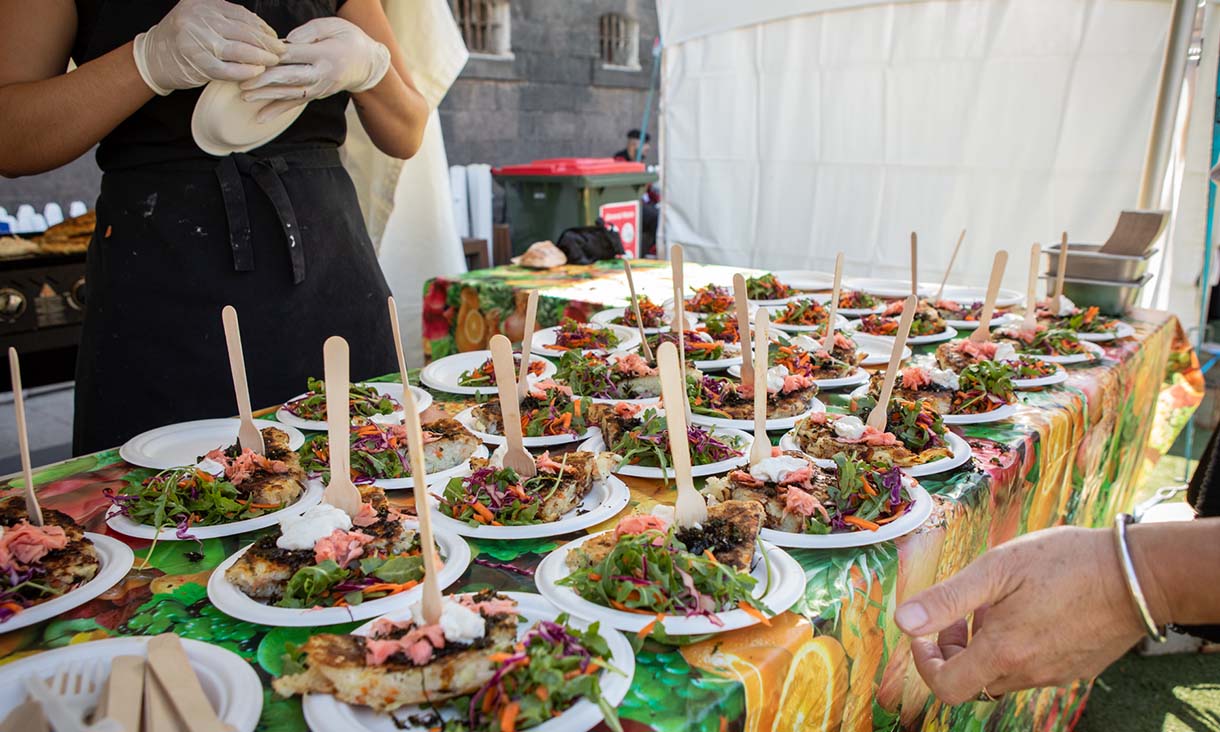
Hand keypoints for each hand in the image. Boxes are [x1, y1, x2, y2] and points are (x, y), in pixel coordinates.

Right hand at [133, 0, 284, 94]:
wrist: (154, 57)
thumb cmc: (185, 39)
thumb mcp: (202, 19)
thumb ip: (227, 21)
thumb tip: (264, 32)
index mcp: (204, 3)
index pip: (242, 15)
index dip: (263, 28)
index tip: (275, 37)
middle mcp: (199, 18)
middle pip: (244, 31)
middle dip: (267, 43)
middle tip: (281, 51)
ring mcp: (197, 39)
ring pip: (239, 49)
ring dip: (261, 57)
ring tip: (273, 61)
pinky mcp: (196, 62)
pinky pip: (227, 69)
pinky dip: (245, 71)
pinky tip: (257, 72)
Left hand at [238, 17, 390, 122]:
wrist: (369, 64)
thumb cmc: (349, 39)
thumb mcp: (334, 26)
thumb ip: (310, 31)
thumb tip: (286, 40)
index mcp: (327, 54)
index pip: (295, 54)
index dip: (273, 54)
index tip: (253, 54)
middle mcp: (323, 74)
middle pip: (290, 77)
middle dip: (265, 80)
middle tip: (243, 82)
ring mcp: (320, 88)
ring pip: (290, 93)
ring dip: (267, 96)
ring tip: (245, 96)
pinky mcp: (317, 95)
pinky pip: (295, 104)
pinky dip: (277, 111)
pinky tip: (260, 118)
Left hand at [894, 526, 1146, 703]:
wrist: (1138, 574)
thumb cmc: (1065, 563)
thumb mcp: (996, 569)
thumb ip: (948, 599)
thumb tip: (903, 622)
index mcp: (1004, 652)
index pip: (947, 687)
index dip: (926, 663)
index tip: (927, 631)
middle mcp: (1028, 673)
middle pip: (972, 680)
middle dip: (954, 648)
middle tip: (963, 610)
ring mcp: (1054, 674)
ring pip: (1002, 673)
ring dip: (986, 645)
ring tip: (999, 603)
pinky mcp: (1075, 668)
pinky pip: (1032, 667)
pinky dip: (1017, 646)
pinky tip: (1030, 609)